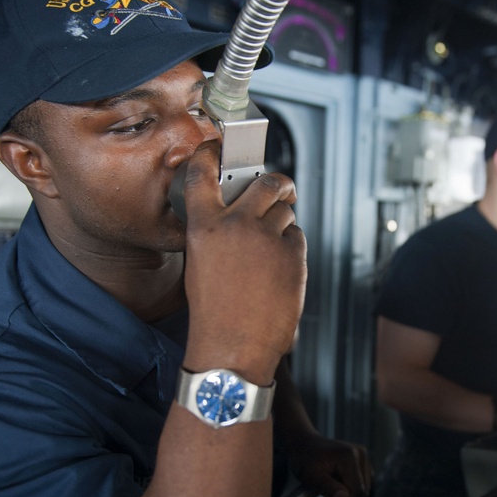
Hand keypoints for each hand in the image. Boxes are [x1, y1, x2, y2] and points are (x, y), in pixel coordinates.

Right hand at [180, 140, 306, 382]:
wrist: (233, 348)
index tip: (219, 149)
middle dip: (277, 183)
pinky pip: (296, 238)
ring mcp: (267, 239)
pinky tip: (279, 269)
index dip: (211, 154)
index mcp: (205, 227)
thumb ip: (216, 233)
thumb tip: (239, 214)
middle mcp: (236, 226)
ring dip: (282, 222)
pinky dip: (291, 248)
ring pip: (285, 212)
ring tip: (272, 247)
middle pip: (266, 182)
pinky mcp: (293, 256)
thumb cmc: (214, 314)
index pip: (204, 174)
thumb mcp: (200, 263)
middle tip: (281, 188)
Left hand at [286, 432, 371, 496]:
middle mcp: (361, 455)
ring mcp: (363, 458)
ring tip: (328, 496)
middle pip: (362, 491)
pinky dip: (349, 492)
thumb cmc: (304, 458)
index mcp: (350, 455)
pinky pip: (361, 485)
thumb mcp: (311, 475)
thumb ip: (328, 487)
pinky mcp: (362, 464)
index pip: (357, 489)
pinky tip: (335, 490)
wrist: (303, 444)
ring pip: (363, 490)